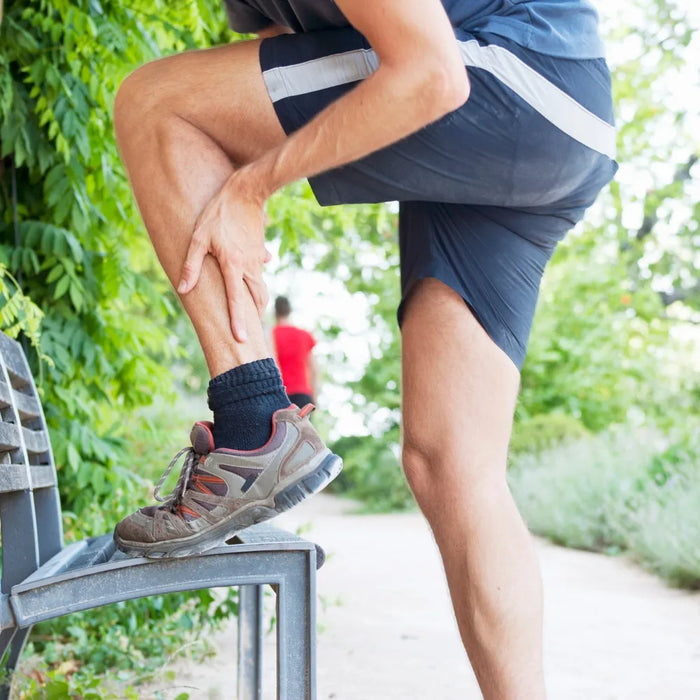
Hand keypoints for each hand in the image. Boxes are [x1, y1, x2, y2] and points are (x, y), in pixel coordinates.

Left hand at [177, 174, 270, 341]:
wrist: (246, 192)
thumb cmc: (217, 213)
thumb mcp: (198, 237)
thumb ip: (191, 266)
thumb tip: (183, 290)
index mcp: (233, 265)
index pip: (236, 300)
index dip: (239, 321)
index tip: (241, 339)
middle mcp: (249, 266)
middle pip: (257, 298)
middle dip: (254, 315)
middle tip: (250, 330)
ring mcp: (258, 259)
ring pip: (260, 286)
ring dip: (257, 300)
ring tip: (252, 312)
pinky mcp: (261, 250)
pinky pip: (260, 269)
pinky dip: (257, 277)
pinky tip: (252, 274)